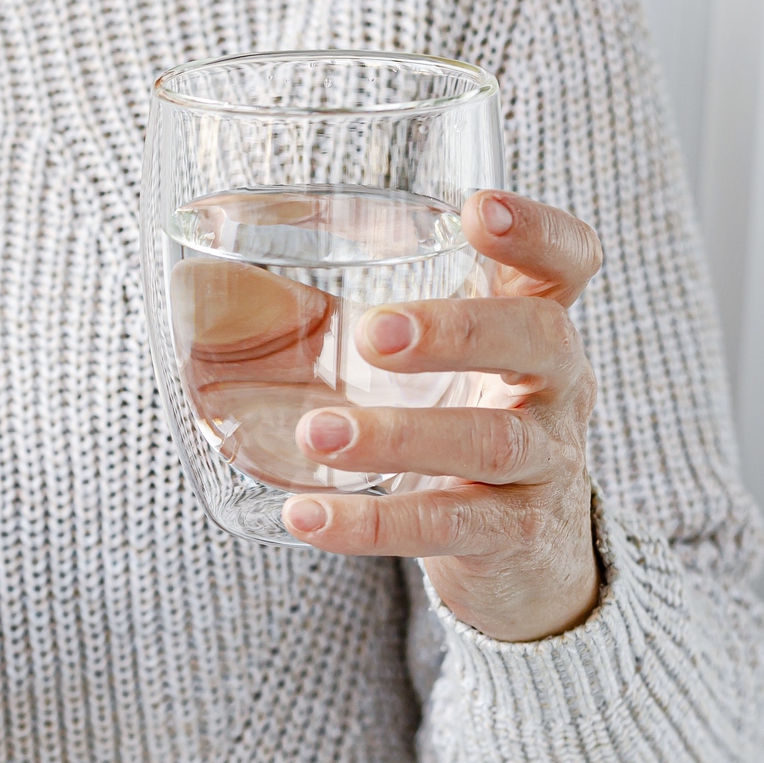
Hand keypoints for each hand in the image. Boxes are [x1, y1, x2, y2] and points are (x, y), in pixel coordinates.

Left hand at [281, 191, 602, 641]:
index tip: (475, 210)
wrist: (524, 552)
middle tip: (371, 334)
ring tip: (314, 433)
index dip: (534, 232)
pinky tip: (307, 516)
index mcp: (534, 323)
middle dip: (456, 328)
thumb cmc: (454, 420)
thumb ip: (354, 311)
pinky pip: (448, 525)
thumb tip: (196, 275)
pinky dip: (372, 523)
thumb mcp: (433, 363)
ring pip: (490, 441)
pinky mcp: (513, 535)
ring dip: (397, 435)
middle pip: (539, 338)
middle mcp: (557, 386)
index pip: (567, 262)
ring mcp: (543, 463)